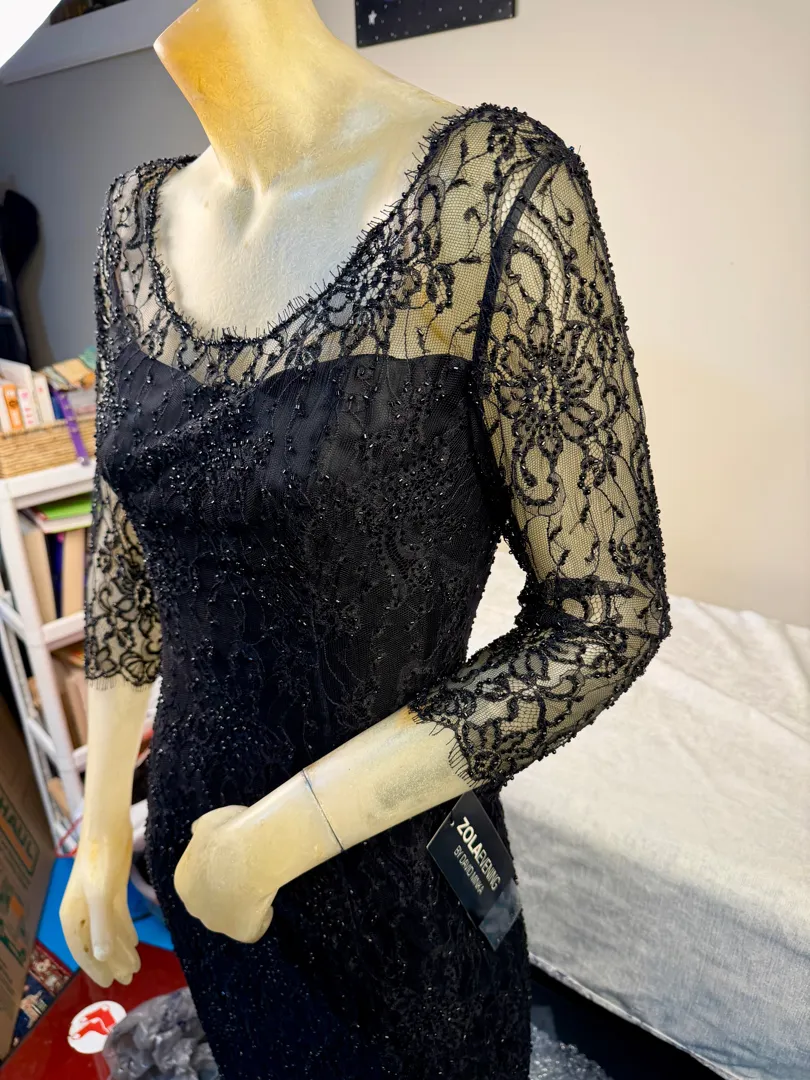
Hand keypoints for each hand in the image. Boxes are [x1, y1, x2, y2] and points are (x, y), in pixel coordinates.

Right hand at [59, 831, 140, 986]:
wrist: (108, 830)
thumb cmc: (100, 862)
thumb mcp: (101, 895)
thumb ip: (101, 926)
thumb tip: (100, 956)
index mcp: (72, 916)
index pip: (82, 950)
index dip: (95, 967)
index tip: (109, 982)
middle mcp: (83, 912)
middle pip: (97, 943)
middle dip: (112, 962)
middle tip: (129, 980)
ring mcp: (98, 901)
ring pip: (110, 931)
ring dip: (122, 949)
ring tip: (136, 966)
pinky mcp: (113, 891)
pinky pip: (118, 917)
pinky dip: (125, 931)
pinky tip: (135, 942)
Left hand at [174, 805, 276, 942]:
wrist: (245, 854)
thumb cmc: (227, 834)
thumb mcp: (209, 822)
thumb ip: (202, 830)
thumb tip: (197, 830)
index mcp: (184, 881)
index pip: (199, 881)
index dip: (218, 872)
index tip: (234, 861)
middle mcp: (195, 906)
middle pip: (212, 903)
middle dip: (227, 892)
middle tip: (248, 874)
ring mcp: (217, 923)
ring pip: (230, 917)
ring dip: (243, 905)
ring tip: (260, 886)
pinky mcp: (241, 932)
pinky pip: (253, 929)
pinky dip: (262, 918)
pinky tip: (268, 902)